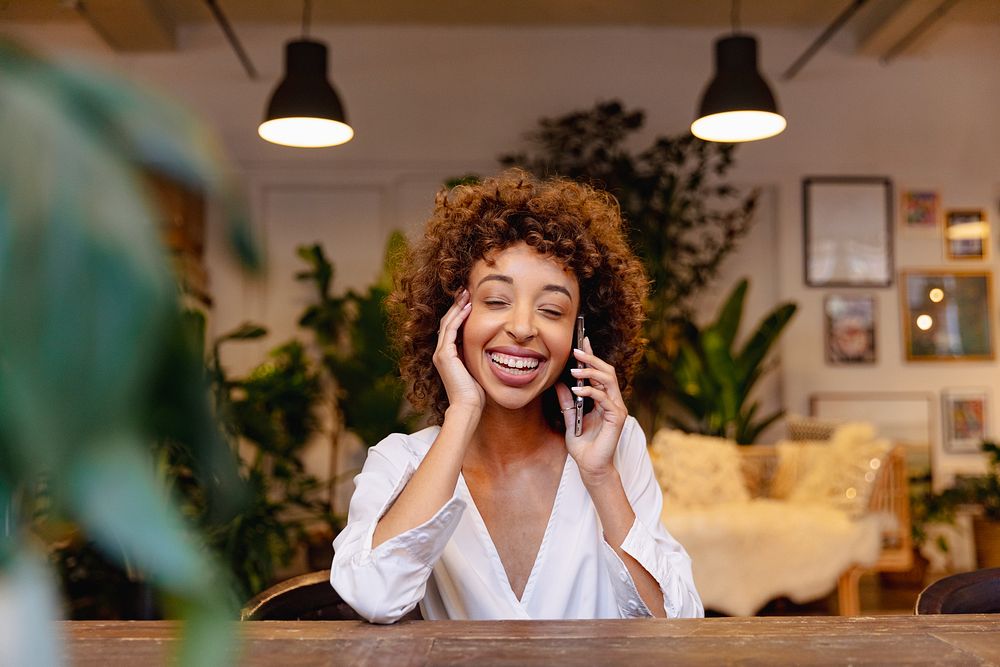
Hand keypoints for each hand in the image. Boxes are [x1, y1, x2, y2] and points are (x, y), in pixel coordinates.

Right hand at [433, 289, 484, 414]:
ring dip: (457, 307)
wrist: (468, 406)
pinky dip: (458, 317)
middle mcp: (440, 352)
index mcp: (447, 355)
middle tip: (465, 291)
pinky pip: (450, 330)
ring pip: (447, 322)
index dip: (459, 313)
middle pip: (447, 321)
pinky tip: (467, 308)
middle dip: (456, 305)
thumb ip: (477, 356)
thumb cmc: (476, 392)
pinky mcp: (444, 355)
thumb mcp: (477, 368)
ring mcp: (440, 353)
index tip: (469, 300)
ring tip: (466, 294)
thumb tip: (491, 345)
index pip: (451, 328)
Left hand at [555, 336, 626, 482]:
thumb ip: (567, 402)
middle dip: (592, 358)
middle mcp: (612, 401)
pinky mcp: (617, 417)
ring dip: (591, 371)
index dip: (592, 355)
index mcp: (603, 399)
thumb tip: (558, 384)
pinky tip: (577, 390)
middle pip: (607, 371)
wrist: (590, 466)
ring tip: (574, 369)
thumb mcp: (570, 419)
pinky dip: (591, 391)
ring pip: (608, 380)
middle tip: (577, 349)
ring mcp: (616, 408)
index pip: (599, 372)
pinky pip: (605, 398)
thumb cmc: (583, 446)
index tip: (582, 340)